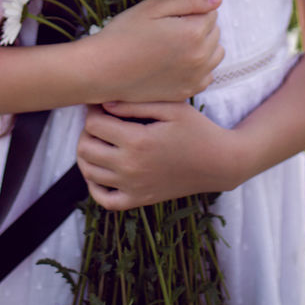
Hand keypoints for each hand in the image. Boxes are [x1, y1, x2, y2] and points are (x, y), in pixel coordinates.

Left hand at [76, 100, 245, 210]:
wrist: (219, 163)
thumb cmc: (197, 129)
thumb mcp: (171, 107)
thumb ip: (135, 104)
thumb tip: (104, 104)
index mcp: (137, 141)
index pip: (94, 124)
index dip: (94, 110)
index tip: (103, 104)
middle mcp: (131, 167)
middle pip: (85, 148)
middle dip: (87, 131)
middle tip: (101, 121)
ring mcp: (133, 187)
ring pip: (89, 172)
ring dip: (88, 154)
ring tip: (101, 140)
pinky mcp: (139, 200)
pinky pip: (104, 199)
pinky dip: (95, 185)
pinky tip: (102, 170)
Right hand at [77, 0, 223, 104]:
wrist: (103, 70)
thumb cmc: (124, 34)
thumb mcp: (153, 7)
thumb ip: (188, 0)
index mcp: (194, 33)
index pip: (211, 12)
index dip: (191, 9)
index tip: (171, 15)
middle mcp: (200, 57)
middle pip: (215, 32)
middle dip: (199, 25)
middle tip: (169, 28)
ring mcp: (195, 78)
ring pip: (215, 53)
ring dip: (203, 46)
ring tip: (176, 44)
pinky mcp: (187, 92)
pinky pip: (207, 74)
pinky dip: (198, 66)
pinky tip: (177, 62)